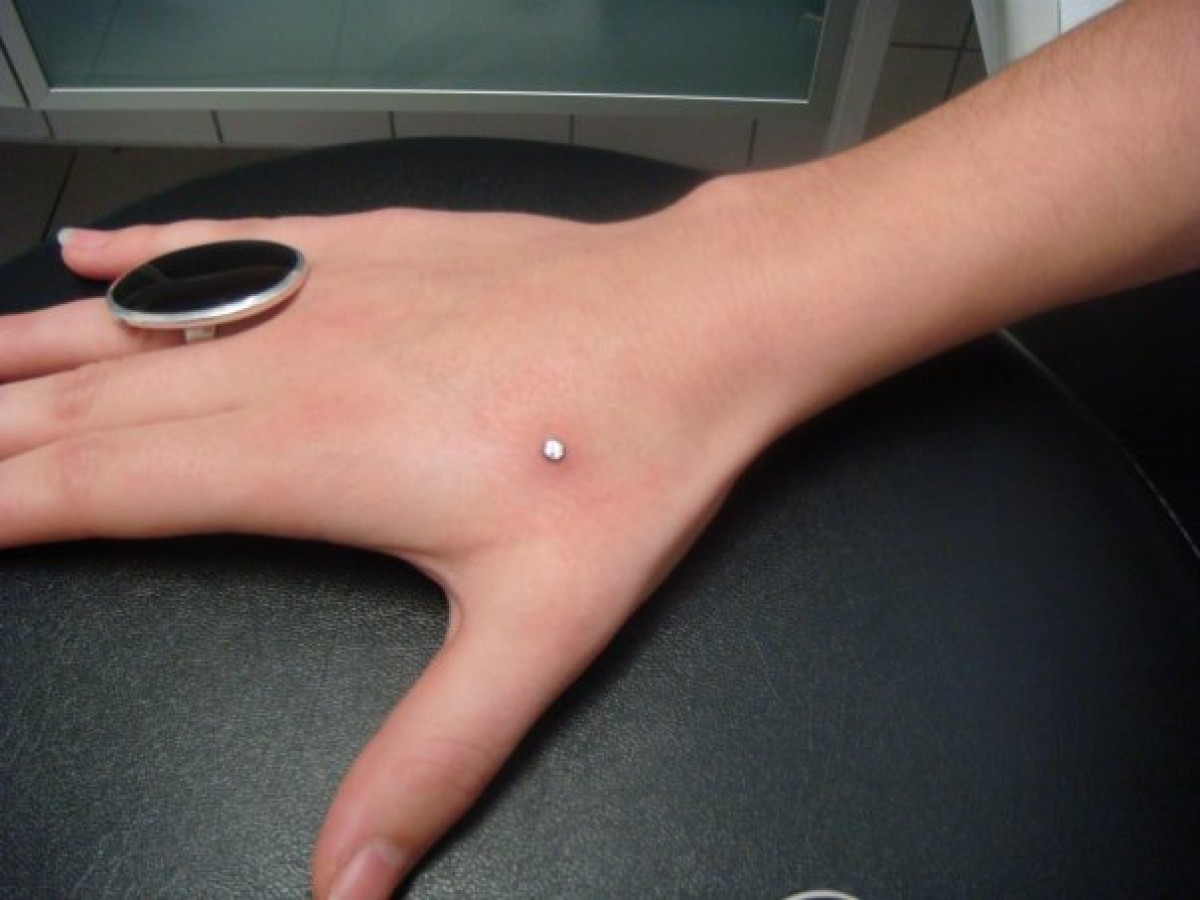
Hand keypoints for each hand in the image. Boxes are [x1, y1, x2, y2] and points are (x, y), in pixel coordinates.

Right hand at [0, 201, 774, 897]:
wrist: (702, 318)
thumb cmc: (627, 455)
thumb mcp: (536, 631)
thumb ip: (433, 758)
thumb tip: (352, 883)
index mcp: (304, 454)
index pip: (100, 487)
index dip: (6, 503)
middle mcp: (291, 359)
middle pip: (94, 403)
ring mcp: (330, 290)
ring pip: (136, 321)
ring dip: (38, 347)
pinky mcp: (376, 248)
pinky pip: (231, 242)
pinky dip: (148, 252)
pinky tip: (92, 251)